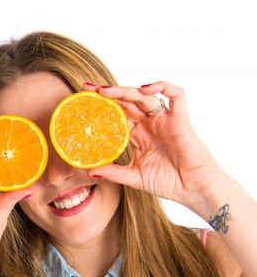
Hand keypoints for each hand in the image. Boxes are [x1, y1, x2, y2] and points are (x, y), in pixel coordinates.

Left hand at [86, 82, 225, 208]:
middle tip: (88, 89)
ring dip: (125, 91)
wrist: (193, 190)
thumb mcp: (133, 177)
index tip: (83, 102)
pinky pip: (176, 95)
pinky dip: (162, 87)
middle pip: (126, 102)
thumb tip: (89, 171)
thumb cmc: (167, 182)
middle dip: (108, 93)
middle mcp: (149, 125)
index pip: (116, 115)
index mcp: (137, 135)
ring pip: (144, 97)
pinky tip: (145, 88)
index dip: (101, 107)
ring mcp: (164, 121)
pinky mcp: (180, 120)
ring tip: (105, 91)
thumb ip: (113, 172)